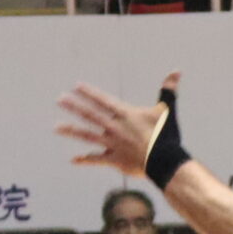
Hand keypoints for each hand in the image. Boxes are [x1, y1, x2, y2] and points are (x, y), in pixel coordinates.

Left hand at [57, 73, 179, 176]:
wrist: (165, 161)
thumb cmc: (167, 135)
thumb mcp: (167, 110)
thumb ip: (168, 90)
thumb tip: (176, 72)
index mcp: (126, 115)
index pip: (104, 100)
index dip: (90, 93)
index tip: (76, 86)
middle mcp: (115, 128)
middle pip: (90, 115)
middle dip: (74, 106)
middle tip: (59, 99)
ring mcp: (112, 144)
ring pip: (88, 136)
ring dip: (72, 130)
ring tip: (56, 127)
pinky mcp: (114, 160)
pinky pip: (97, 159)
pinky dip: (86, 160)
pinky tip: (73, 160)